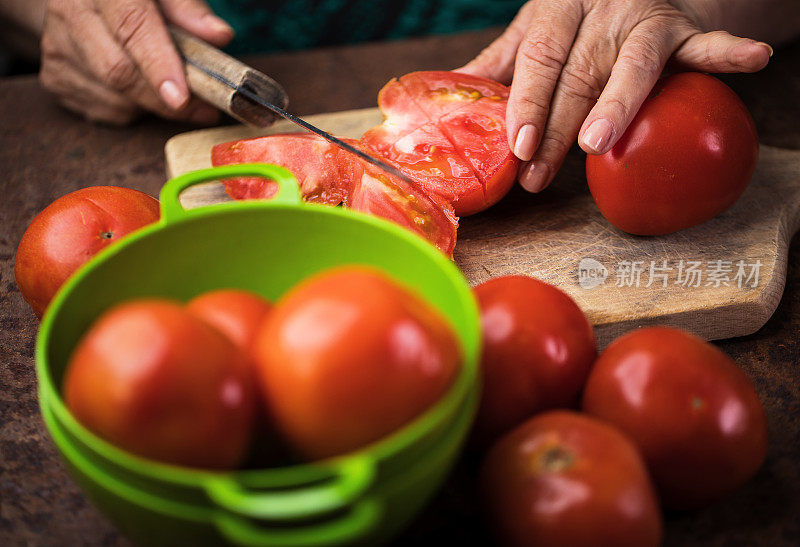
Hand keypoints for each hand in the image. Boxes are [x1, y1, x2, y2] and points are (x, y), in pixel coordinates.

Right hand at [39, 0, 233, 123]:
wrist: (85, 1)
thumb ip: (190, 11)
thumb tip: (219, 36)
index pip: (131, 27)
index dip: (159, 65)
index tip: (183, 97)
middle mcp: (71, 13)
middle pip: (119, 71)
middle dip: (166, 99)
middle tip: (204, 108)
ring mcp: (57, 47)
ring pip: (114, 98)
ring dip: (152, 106)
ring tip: (170, 90)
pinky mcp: (55, 77)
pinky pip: (105, 111)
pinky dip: (133, 110)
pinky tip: (139, 90)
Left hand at [459, 0, 771, 192]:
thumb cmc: (579, 17)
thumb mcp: (537, 29)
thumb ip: (503, 61)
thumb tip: (451, 90)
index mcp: (556, 8)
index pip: (537, 60)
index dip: (526, 104)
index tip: (518, 147)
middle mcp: (599, 9)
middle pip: (576, 76)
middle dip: (556, 130)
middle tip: (540, 176)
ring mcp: (644, 17)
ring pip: (631, 64)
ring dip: (617, 104)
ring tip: (596, 142)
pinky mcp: (685, 28)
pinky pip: (707, 43)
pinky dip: (727, 54)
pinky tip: (752, 60)